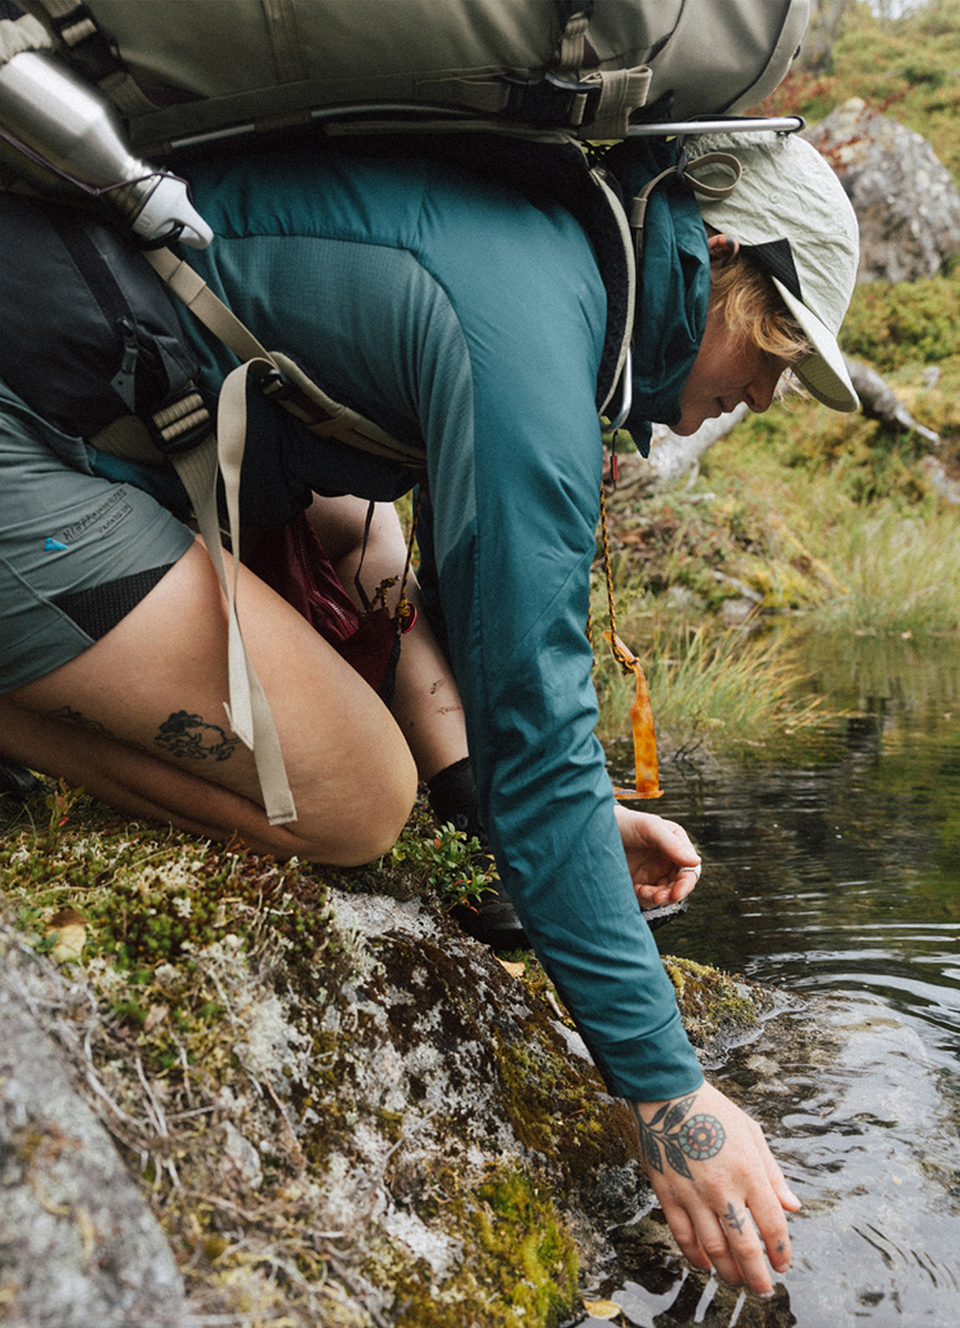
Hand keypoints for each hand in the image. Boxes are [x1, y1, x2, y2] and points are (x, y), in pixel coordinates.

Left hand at [614, 806, 701, 908]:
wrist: (595, 829)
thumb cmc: (624, 822)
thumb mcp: (649, 827)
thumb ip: (671, 843)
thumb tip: (695, 861)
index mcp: (676, 845)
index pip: (690, 869)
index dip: (686, 883)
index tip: (676, 892)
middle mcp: (668, 860)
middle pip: (680, 886)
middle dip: (672, 894)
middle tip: (659, 897)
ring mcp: (653, 873)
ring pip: (666, 895)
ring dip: (658, 898)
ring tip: (642, 891)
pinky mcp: (639, 884)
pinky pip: (649, 899)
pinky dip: (645, 899)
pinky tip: (635, 889)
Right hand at [632, 1080, 801, 1296]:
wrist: (667, 1094)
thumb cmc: (713, 1110)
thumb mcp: (752, 1134)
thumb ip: (773, 1174)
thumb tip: (793, 1207)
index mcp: (749, 1172)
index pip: (772, 1225)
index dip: (780, 1252)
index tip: (783, 1266)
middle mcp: (723, 1189)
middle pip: (745, 1247)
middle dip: (757, 1276)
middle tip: (763, 1289)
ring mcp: (693, 1194)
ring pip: (714, 1249)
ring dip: (729, 1272)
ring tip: (737, 1281)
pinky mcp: (667, 1194)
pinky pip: (683, 1236)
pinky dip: (695, 1256)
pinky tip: (705, 1264)